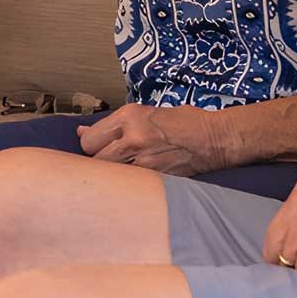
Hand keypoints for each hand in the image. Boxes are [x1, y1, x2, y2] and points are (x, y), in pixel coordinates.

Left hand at [78, 103, 236, 175]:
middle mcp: (133, 138)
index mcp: (129, 117)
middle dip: (96, 160)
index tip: (90, 145)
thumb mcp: (144, 112)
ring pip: (110, 175)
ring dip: (110, 174)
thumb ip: (114, 124)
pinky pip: (130, 185)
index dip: (88, 143)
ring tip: (117, 171)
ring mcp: (144, 161)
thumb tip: (83, 133)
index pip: (90, 138)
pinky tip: (131, 182)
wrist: (213, 138)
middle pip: (95, 159)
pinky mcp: (155, 179)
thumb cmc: (182, 122)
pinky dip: (127, 184)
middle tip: (104, 159)